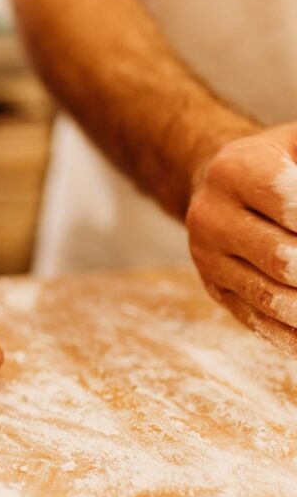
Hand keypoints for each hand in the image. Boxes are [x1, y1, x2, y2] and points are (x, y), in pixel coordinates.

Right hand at [187, 125, 296, 354]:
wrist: (217, 183)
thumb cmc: (281, 160)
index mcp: (235, 171)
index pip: (290, 203)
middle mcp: (212, 217)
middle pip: (282, 258)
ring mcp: (208, 258)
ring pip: (270, 296)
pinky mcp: (214, 288)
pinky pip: (257, 320)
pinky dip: (296, 336)